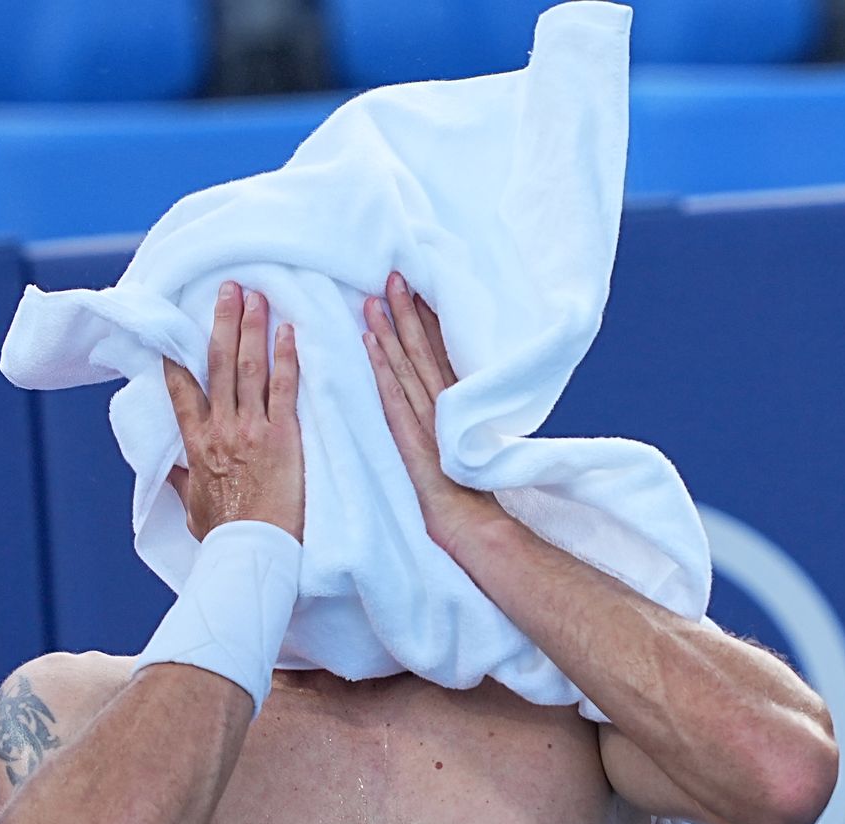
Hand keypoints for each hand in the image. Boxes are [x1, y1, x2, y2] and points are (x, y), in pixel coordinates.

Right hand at [163, 282, 304, 542]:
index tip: (179, 329)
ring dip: (252, 328)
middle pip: (217, 364)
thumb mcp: (192, 507)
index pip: (182, 389)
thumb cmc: (225, 535)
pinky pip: (285, 388)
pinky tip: (289, 331)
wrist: (252, 551)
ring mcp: (251, 429)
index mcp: (196, 443)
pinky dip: (286, 357)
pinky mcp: (283, 437)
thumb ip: (183, 481)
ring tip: (256, 295)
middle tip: (230, 288)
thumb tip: (170, 469)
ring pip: (248, 367)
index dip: (179, 356)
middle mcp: (220, 428)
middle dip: (222, 322)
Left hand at [364, 272, 506, 553]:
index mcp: (454, 406)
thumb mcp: (466, 449)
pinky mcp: (413, 437)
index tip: (417, 289)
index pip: (438, 354)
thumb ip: (456, 422)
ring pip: (405, 364)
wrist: (474, 526)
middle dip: (406, 311)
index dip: (426, 321)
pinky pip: (394, 394)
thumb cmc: (471, 497)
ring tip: (375, 297)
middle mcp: (441, 405)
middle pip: (422, 349)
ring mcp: (428, 420)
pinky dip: (382, 366)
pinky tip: (370, 342)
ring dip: (390, 329)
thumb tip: (449, 407)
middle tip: (392, 275)